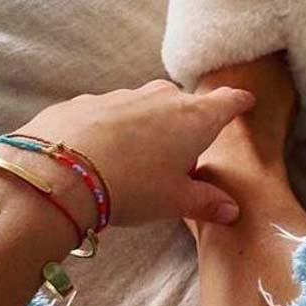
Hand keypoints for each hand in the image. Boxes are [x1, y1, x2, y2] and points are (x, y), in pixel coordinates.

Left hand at [13, 80, 254, 225]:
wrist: (60, 170)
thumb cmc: (133, 185)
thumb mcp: (174, 201)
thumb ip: (206, 202)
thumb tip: (232, 210)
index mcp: (194, 119)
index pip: (226, 102)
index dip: (237, 103)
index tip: (245, 102)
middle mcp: (162, 98)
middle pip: (184, 105)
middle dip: (187, 125)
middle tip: (181, 156)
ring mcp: (124, 95)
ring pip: (146, 107)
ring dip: (148, 127)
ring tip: (136, 161)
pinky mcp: (88, 101)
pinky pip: (110, 112)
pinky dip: (113, 128)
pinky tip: (101, 154)